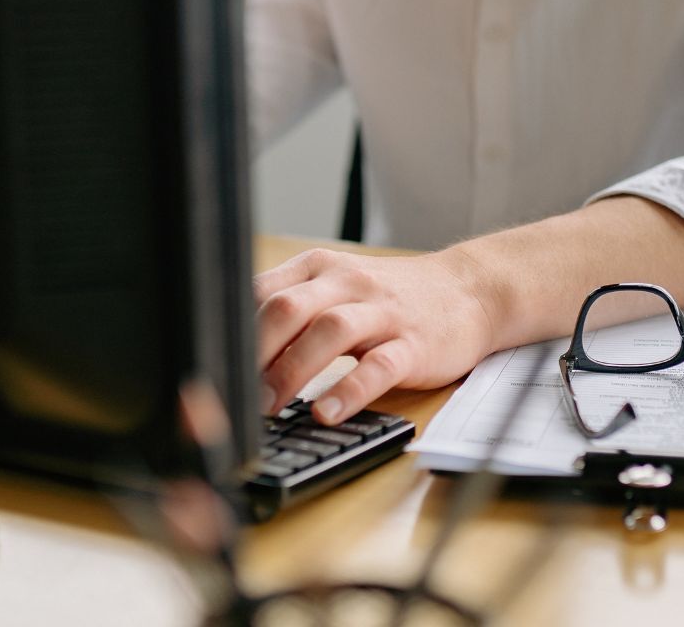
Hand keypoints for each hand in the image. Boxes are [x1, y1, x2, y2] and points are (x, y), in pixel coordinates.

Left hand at [253, 247, 499, 424]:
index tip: (212, 368)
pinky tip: (327, 413)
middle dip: (254, 353)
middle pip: (288, 308)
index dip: (232, 331)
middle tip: (234, 394)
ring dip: (292, 371)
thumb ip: (291, 310)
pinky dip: (349, 391)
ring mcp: (383, 314)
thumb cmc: (392, 298)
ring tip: (270, 407)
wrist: (470, 291)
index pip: (262, 293)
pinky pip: (378, 366)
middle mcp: (348, 285)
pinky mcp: (414, 345)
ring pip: (330, 332)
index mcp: (320, 270)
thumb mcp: (336, 288)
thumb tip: (235, 350)